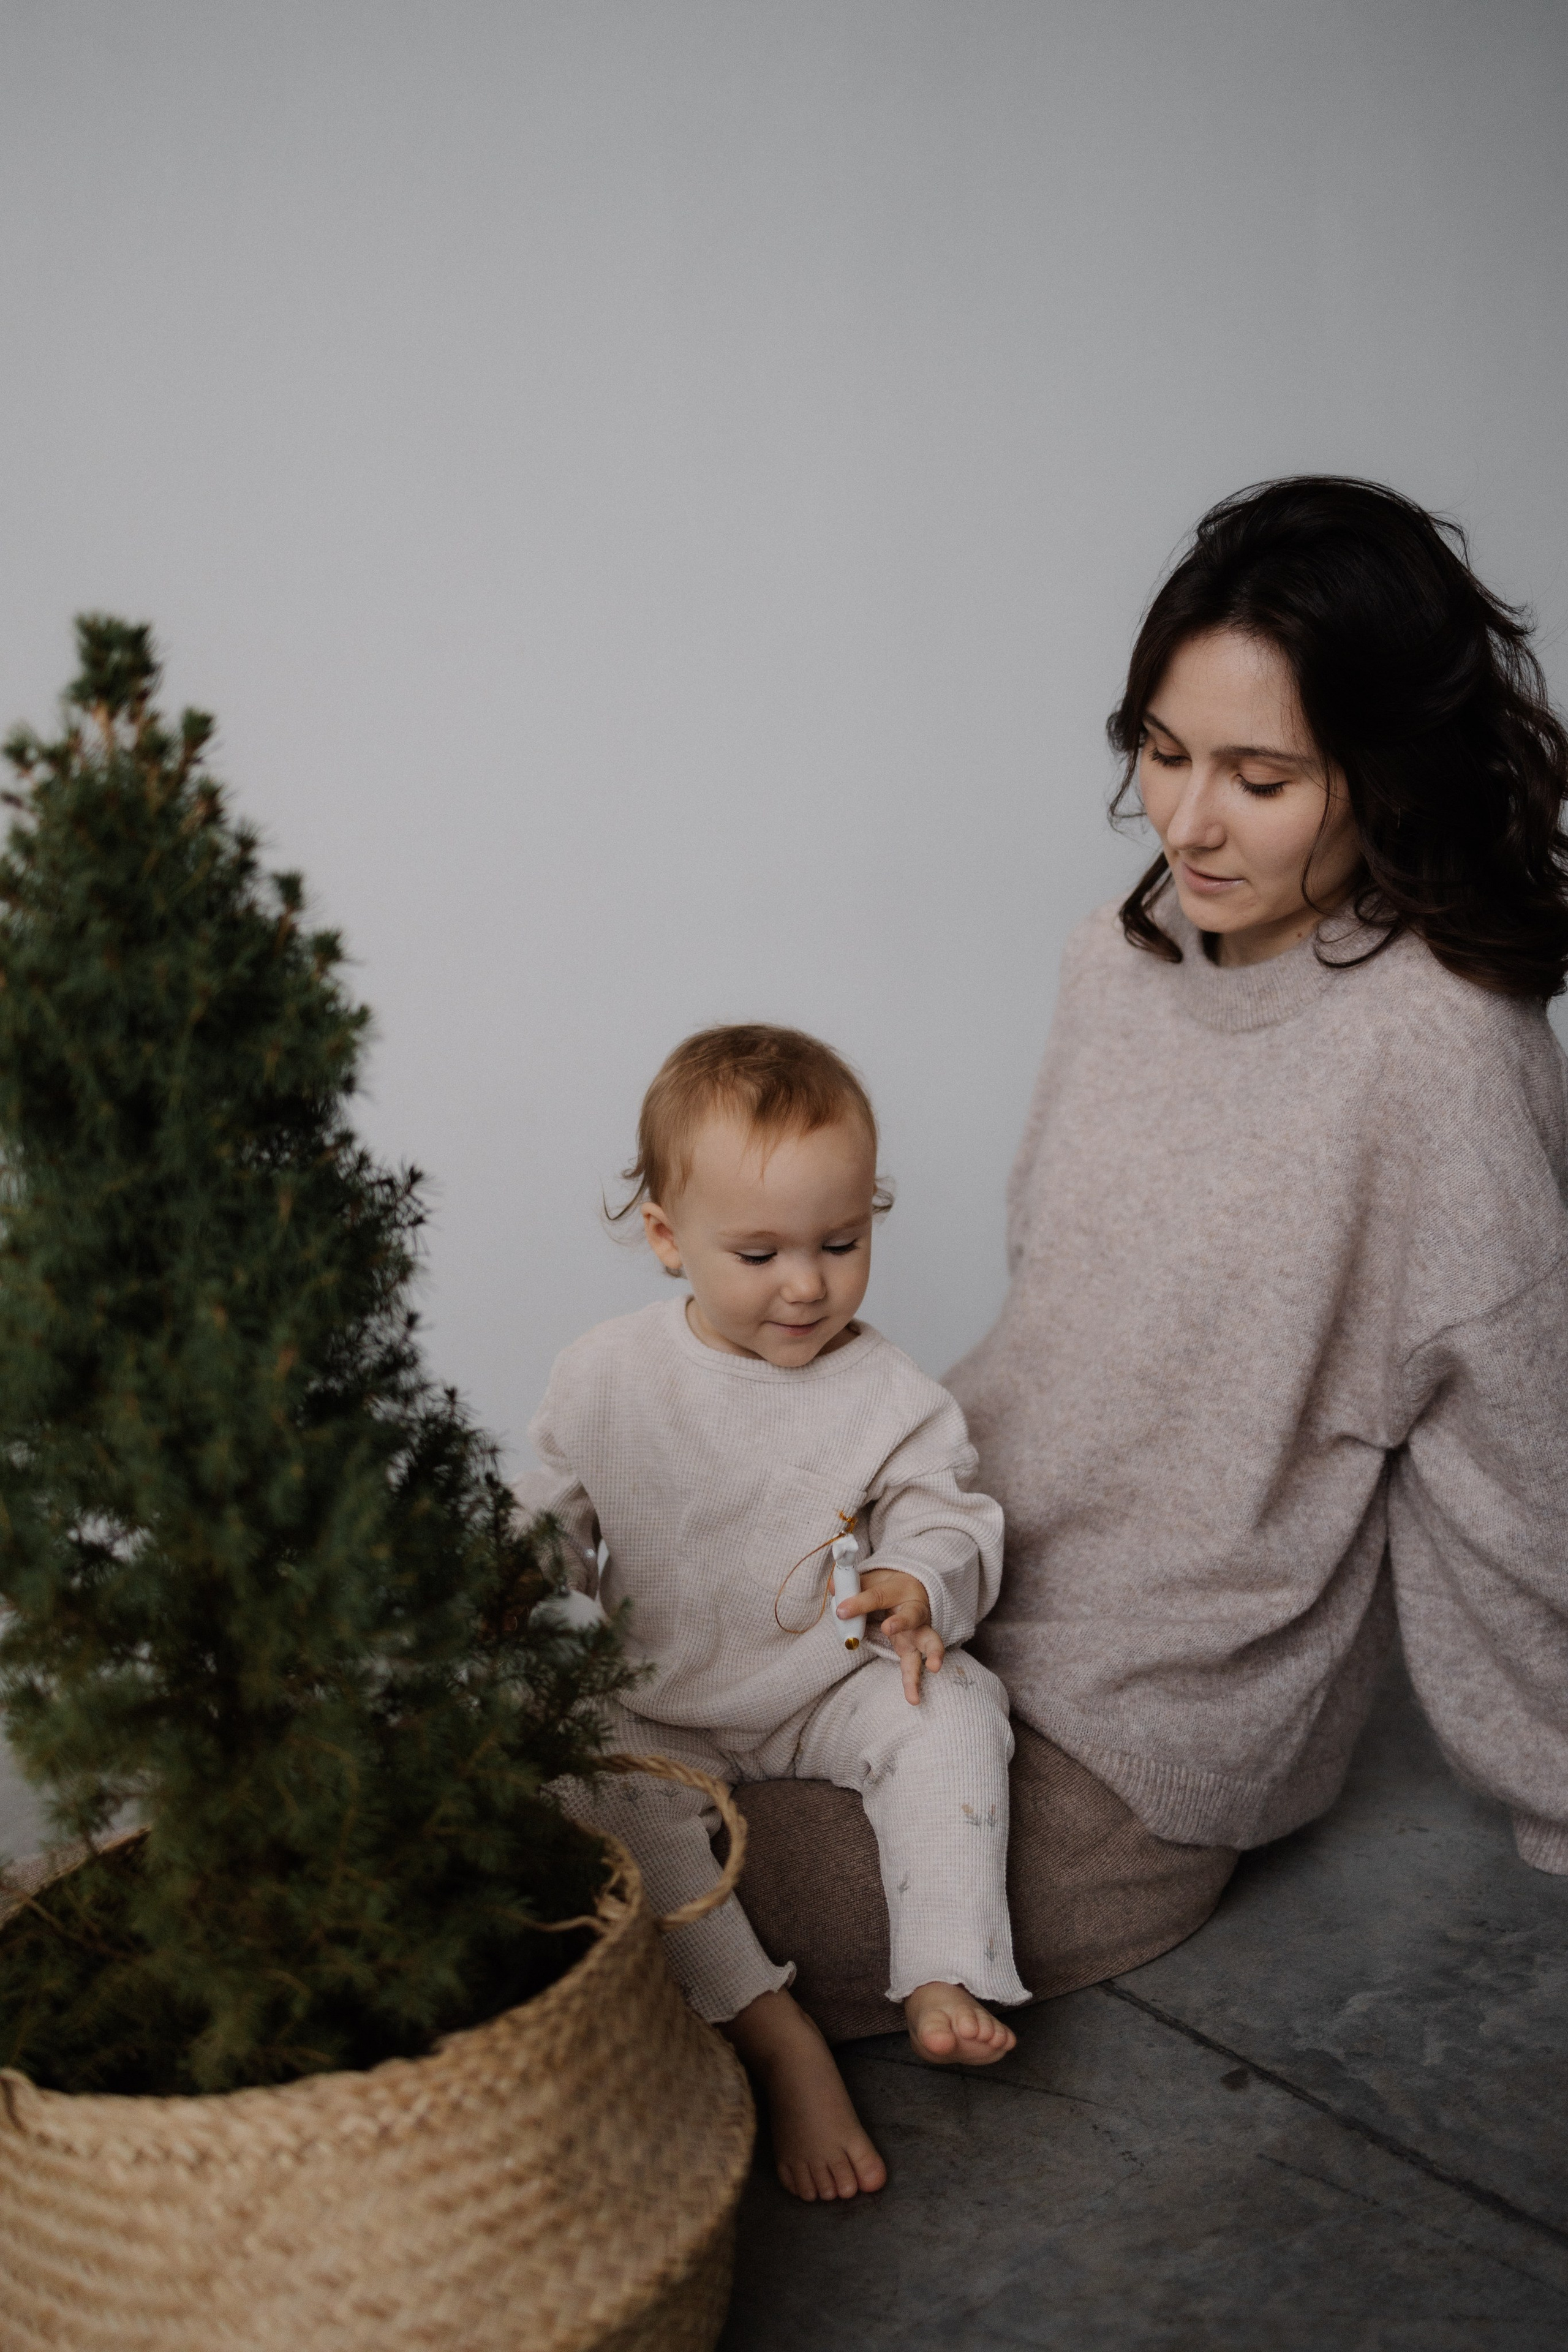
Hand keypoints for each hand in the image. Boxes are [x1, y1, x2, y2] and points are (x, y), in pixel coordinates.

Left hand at [836, 1569, 943, 1703]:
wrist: (912, 1590)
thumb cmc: (887, 1587)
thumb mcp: (872, 1580)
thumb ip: (854, 1585)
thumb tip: (834, 1587)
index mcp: (900, 1589)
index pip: (877, 1596)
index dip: (858, 1603)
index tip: (840, 1611)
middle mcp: (914, 1610)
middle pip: (912, 1615)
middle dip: (901, 1622)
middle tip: (888, 1629)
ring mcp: (918, 1631)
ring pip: (929, 1641)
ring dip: (932, 1653)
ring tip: (933, 1667)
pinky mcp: (915, 1649)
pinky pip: (916, 1665)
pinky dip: (915, 1681)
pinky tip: (913, 1698)